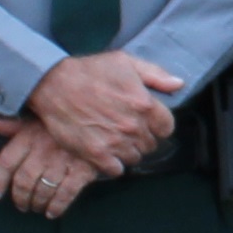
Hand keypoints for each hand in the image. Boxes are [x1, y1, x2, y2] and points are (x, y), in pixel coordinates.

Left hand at [0, 115, 100, 218]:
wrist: (101, 120)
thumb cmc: (66, 121)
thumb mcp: (40, 118)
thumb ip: (16, 125)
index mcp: (29, 136)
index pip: (6, 161)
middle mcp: (43, 150)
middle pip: (23, 181)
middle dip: (20, 198)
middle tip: (22, 205)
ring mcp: (63, 161)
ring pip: (42, 190)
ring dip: (37, 203)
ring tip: (37, 207)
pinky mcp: (83, 170)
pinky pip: (65, 194)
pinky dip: (57, 206)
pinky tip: (53, 212)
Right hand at [24, 50, 186, 174]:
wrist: (53, 84)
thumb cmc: (90, 70)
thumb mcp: (126, 62)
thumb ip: (156, 74)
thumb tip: (179, 84)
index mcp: (144, 104)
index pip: (167, 127)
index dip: (159, 125)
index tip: (149, 122)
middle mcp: (133, 126)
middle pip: (151, 144)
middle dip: (143, 137)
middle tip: (128, 129)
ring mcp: (115, 142)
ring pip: (134, 157)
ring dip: (128, 151)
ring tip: (116, 139)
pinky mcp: (96, 154)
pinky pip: (116, 170)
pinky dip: (113, 164)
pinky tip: (106, 152)